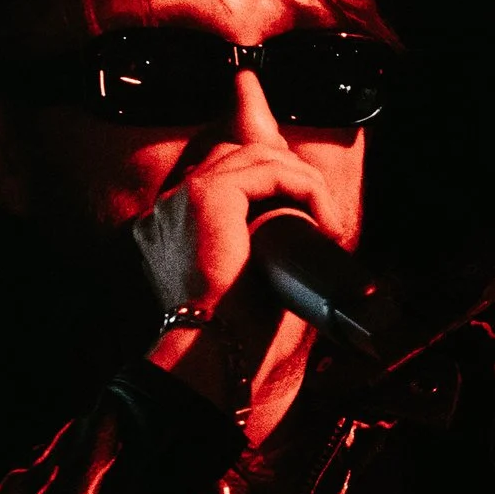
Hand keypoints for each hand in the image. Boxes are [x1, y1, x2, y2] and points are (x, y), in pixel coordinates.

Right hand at [136, 135, 353, 441]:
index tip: (305, 195)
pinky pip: (271, 171)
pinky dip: (306, 188)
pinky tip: (323, 217)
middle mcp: (168, 204)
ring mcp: (184, 194)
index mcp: (167, 224)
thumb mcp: (248, 275)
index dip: (266, 174)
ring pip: (258, 157)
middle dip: (288, 167)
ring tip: (327, 217)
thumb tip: (303, 233)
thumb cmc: (231, 325)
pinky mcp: (209, 194)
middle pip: (237, 153)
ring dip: (303, 181)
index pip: (219, 172)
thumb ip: (259, 247)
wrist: (211, 340)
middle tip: (322, 200)